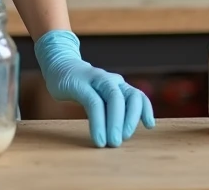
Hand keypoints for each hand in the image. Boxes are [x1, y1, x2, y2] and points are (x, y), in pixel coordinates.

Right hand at [35, 29, 154, 146]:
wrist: (58, 66)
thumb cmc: (82, 87)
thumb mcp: (100, 96)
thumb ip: (111, 109)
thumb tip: (123, 132)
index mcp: (118, 85)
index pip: (137, 95)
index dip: (145, 110)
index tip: (149, 126)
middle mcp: (111, 80)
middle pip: (130, 97)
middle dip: (131, 120)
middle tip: (123, 139)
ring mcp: (96, 80)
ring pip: (114, 99)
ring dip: (116, 123)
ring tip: (112, 142)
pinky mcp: (80, 84)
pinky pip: (94, 103)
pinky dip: (98, 123)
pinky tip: (98, 138)